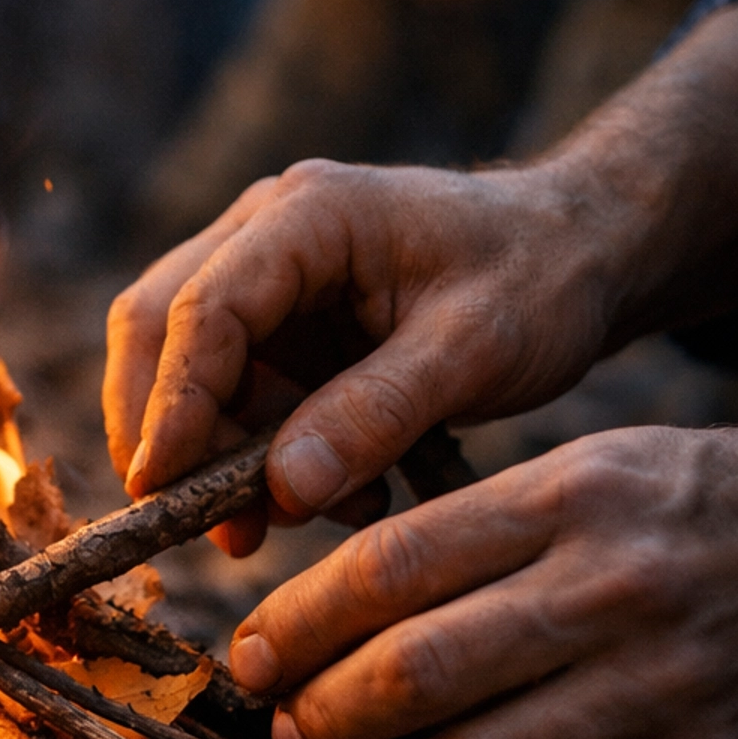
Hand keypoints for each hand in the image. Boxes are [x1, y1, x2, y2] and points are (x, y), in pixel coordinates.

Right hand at [104, 158, 622, 547]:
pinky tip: (333, 493)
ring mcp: (267, 275)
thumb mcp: (474, 349)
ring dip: (222, 454)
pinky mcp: (281, 322)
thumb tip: (280, 488)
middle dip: (170, 434)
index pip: (203, 308)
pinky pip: (236, 393)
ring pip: (188, 367)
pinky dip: (261, 453)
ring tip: (299, 516)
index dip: (173, 405)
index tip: (163, 491)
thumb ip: (377, 412)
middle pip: (159, 328)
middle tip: (211, 524)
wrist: (579, 254)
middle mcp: (266, 231)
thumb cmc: (539, 279)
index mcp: (308, 214)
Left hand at [227, 426, 737, 738]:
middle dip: (322, 718)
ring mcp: (657, 684)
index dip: (294, 625)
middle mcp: (608, 588)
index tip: (249, 657)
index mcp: (565, 497)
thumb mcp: (580, 474)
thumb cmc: (673, 511)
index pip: (387, 566)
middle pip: (413, 673)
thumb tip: (321, 617)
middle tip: (289, 734)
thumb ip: (463, 530)